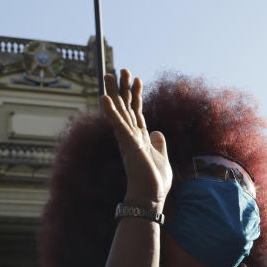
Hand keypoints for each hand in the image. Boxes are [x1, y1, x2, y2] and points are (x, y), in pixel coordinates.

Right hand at [100, 69, 172, 207]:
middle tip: (121, 68)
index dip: (136, 94)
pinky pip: (118, 125)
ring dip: (115, 93)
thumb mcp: (161, 157)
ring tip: (110, 74)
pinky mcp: (129, 145)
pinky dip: (112, 112)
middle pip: (126, 107)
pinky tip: (105, 98)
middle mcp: (131, 136)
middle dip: (123, 88)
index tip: (137, 78)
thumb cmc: (153, 181)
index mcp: (139, 137)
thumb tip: (158, 132)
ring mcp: (128, 140)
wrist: (150, 198)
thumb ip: (158, 143)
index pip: (136, 111)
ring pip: (120, 111)